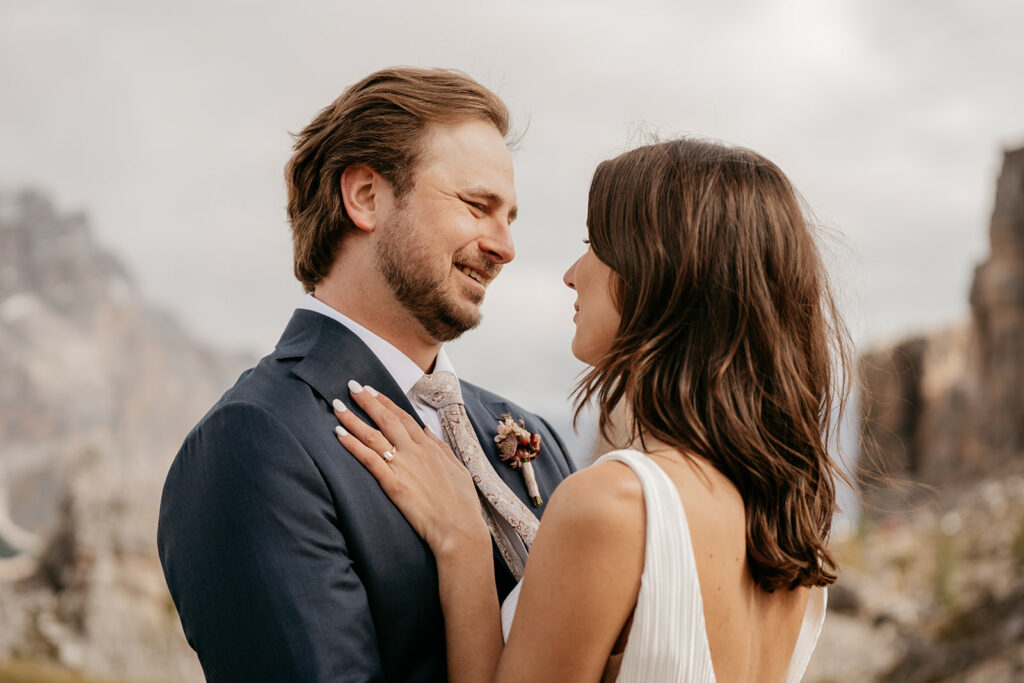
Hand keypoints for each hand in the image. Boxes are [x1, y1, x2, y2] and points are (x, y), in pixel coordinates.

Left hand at [333, 381, 489, 558]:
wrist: (460, 530)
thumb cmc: (462, 504)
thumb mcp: (457, 469)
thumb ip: (441, 448)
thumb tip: (427, 431)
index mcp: (430, 447)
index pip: (403, 417)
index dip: (385, 402)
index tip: (372, 390)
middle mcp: (415, 452)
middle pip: (386, 420)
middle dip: (366, 401)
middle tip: (350, 386)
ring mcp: (403, 466)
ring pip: (373, 435)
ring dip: (353, 419)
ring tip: (336, 406)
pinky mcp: (393, 484)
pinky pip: (368, 459)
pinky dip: (352, 445)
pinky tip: (338, 434)